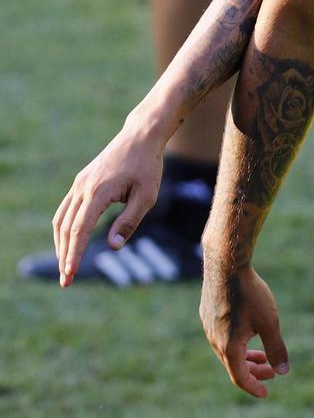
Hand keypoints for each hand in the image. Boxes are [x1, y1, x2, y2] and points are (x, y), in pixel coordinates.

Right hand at [53, 126, 165, 286]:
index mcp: (98, 192)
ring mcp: (79, 184)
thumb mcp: (146, 197)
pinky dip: (65, 228)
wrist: (140, 136)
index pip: (80, 230)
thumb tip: (112, 247)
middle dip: (65, 256)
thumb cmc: (148, 166)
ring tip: (66, 266)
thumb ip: (128, 222)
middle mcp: (83, 188)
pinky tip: (70, 242)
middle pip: (66, 228)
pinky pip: (66, 209)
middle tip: (66, 281)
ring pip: (61, 219)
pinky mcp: (82, 182)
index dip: (75, 254)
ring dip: (61, 244)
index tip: (70, 274)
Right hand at [199, 264, 289, 399]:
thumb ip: (276, 348)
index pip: (240, 378)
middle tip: (272, 371)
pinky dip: (237, 344)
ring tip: (262, 355)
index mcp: (229, 347)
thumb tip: (283, 372)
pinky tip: (248, 333)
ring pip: (227, 351)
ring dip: (245, 357)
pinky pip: (221, 337)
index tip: (266, 393)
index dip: (255, 387)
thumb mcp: (270, 322)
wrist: (226, 264)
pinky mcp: (207, 315)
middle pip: (233, 366)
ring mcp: (208, 327)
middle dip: (254, 371)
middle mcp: (214, 341)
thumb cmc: (250, 293)